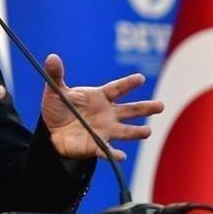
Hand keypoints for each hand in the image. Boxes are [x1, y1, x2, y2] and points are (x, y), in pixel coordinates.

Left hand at [40, 54, 163, 160]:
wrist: (51, 132)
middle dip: (145, 108)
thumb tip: (52, 57)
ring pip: (126, 131)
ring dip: (136, 132)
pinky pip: (107, 150)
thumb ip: (55, 74)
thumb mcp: (55, 90)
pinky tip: (121, 155)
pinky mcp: (97, 145)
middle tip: (161, 106)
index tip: (140, 78)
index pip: (117, 88)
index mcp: (99, 97)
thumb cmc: (58, 108)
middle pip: (130, 110)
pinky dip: (114, 153)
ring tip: (147, 131)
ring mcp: (105, 130)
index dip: (128, 83)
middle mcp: (107, 113)